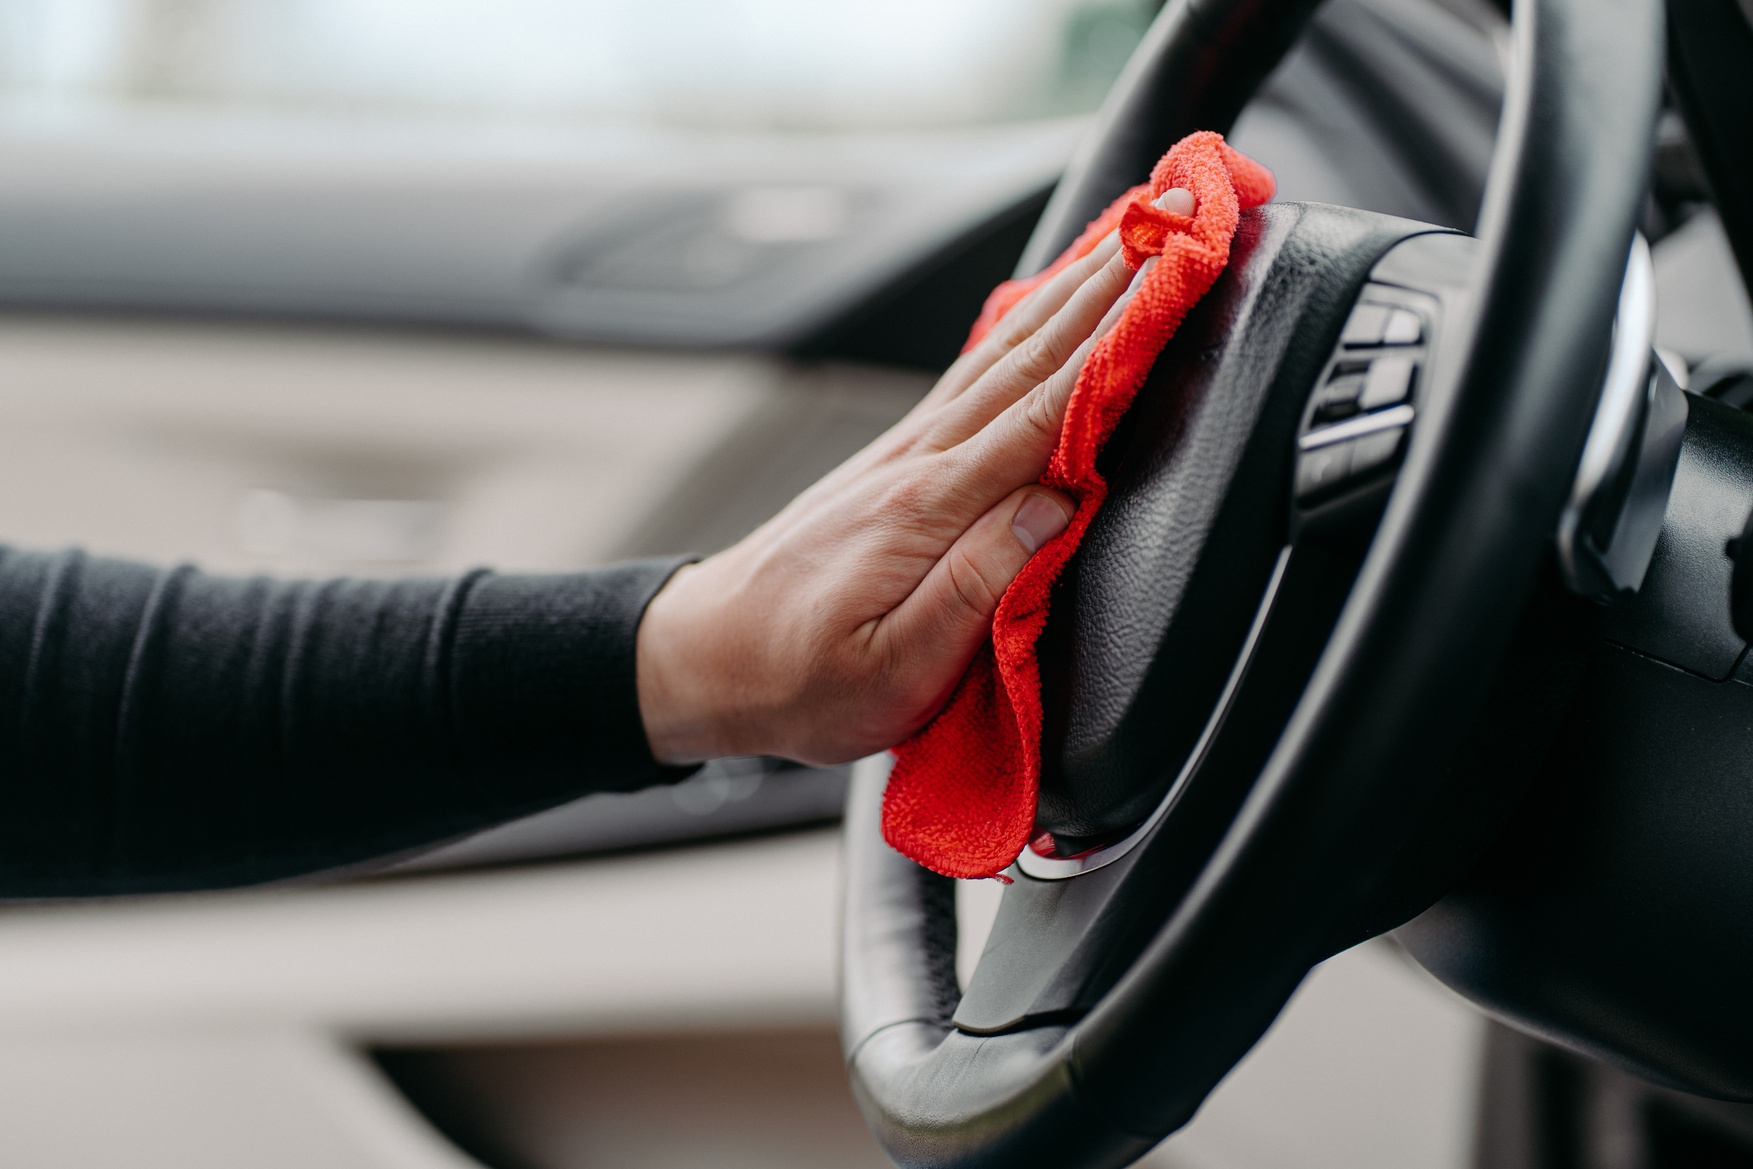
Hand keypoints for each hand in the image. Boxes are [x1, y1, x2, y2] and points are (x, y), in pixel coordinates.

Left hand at [636, 195, 1187, 765]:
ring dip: (1076, 287)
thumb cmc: (799, 677)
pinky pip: (977, 371)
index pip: (1048, 406)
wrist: (708, 656)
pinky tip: (1049, 302)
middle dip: (1116, 280)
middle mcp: (921, 459)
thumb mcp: (893, 670)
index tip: (1178, 273)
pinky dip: (1026, 324)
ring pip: (1007, 349)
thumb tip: (1058, 505)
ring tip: (1134, 233)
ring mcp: (908, 450)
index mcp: (930, 508)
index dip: (1122, 337)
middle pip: (1035, 353)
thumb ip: (977, 587)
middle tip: (1182, 207)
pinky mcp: (900, 459)